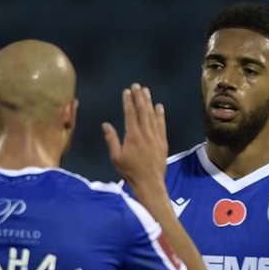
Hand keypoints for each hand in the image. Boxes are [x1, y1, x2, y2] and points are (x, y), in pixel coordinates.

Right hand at [102, 84, 169, 201]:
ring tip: (146, 91)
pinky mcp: (163, 142)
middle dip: (139, 97)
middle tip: (137, 85)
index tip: (127, 91)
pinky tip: (159, 106)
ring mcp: (155, 137)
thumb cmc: (130, 172)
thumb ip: (111, 139)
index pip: (130, 114)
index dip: (128, 101)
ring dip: (149, 102)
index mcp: (132, 136)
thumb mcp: (116, 157)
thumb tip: (105, 125)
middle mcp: (145, 133)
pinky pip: (162, 125)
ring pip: (152, 115)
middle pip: (142, 111)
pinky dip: (160, 115)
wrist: (149, 183)